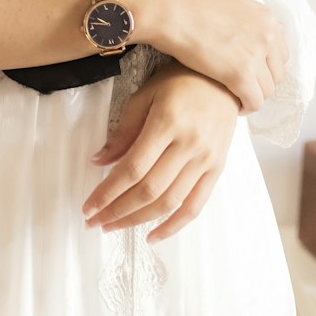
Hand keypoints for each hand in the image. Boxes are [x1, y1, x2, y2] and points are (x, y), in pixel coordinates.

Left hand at [82, 61, 239, 242]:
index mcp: (167, 122)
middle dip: (117, 210)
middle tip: (95, 221)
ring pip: (169, 202)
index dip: (107, 192)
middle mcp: (188, 145)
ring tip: (114, 226)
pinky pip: (195, 206)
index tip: (88, 207)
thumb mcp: (146, 94)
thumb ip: (124, 130)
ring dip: (138, 220)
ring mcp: (205, 160)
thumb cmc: (182, 80)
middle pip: (148, 190)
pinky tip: (152, 236)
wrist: (226, 80)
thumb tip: (99, 161)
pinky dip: (174, 226)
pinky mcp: (216, 169)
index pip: (132, 169)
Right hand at [127, 0, 288, 113]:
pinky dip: (245, 107)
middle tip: (243, 87)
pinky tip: (233, 105)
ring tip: (236, 97)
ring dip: (253, 95)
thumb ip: (249, 21)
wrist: (171, 11)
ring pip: (267, 90)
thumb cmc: (190, 6)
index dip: (265, 66)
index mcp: (266, 18)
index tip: (252, 72)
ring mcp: (256, 55)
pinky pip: (255, 101)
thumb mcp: (231, 4)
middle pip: (277, 73)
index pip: (280, 53)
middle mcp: (267, 35)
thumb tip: (251, 35)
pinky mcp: (241, 74)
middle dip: (261, 82)